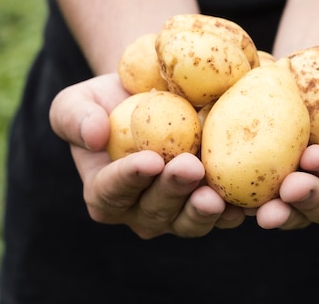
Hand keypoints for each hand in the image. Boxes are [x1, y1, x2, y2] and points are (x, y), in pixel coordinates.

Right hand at [49, 74, 244, 238]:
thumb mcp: (77, 101)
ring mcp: (177, 213)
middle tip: (189, 167)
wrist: (152, 97)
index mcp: (104, 192)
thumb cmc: (109, 101)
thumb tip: (93, 136)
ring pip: (189, 221)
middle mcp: (140, 211)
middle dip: (172, 191)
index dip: (129, 180)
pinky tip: (245, 201)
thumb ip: (73, 117)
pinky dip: (235, 210)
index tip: (149, 160)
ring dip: (203, 211)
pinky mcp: (211, 206)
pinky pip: (224, 215)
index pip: (111, 191)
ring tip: (215, 194)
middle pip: (155, 211)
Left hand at [251, 49, 318, 229]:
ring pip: (301, 216)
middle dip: (312, 200)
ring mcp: (315, 199)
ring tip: (260, 209)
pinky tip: (234, 202)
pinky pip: (270, 206)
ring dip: (283, 214)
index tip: (313, 156)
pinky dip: (253, 205)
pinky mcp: (284, 196)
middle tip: (288, 188)